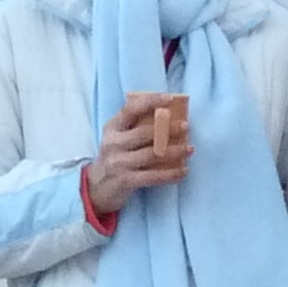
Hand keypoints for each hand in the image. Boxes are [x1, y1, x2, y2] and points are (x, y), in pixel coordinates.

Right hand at [84, 91, 192, 215]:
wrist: (97, 188)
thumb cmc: (114, 158)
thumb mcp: (117, 139)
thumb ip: (134, 127)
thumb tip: (166, 116)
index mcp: (112, 128)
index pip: (131, 109)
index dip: (151, 101)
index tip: (170, 98)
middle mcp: (114, 143)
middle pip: (145, 133)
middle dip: (169, 128)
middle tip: (186, 126)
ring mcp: (119, 163)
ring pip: (153, 154)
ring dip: (175, 151)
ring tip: (190, 149)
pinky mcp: (126, 181)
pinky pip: (154, 176)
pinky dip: (171, 174)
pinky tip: (183, 171)